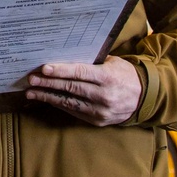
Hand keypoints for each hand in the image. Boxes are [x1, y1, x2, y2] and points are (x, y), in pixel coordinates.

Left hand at [25, 57, 142, 125]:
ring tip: (32, 92)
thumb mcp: (113, 63)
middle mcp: (103, 96)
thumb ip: (92, 61)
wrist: (145, 99)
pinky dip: (59, 105)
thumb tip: (66, 55)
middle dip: (49, 83)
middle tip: (32, 79)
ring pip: (69, 103)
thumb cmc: (125, 75)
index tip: (44, 68)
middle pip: (71, 88)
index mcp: (108, 77)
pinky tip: (47, 99)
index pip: (80, 73)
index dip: (61, 71)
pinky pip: (74, 112)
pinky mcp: (97, 121)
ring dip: (48, 97)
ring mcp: (100, 111)